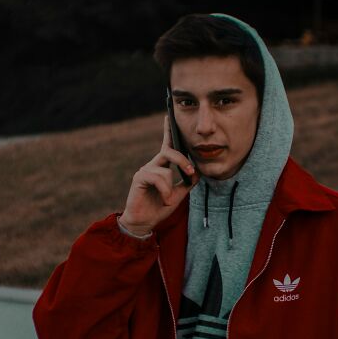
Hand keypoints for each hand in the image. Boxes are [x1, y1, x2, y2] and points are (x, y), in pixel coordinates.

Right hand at [118, 115, 200, 234]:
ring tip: (167, 200)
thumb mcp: (178, 194)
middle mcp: (153, 165)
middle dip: (183, 161)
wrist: (144, 222)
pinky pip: (158, 178)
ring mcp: (145, 170)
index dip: (168, 131)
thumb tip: (198, 172)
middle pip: (169, 151)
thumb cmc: (159, 207)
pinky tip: (163, 199)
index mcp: (162, 166)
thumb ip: (187, 183)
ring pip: (166, 171)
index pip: (167, 145)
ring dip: (171, 189)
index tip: (169, 116)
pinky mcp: (139, 178)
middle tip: (191, 173)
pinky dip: (165, 191)